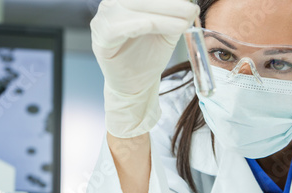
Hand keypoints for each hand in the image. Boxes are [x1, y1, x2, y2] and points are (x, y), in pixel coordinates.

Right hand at [91, 0, 198, 137]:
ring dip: (161, 15)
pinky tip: (155, 26)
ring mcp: (102, 20)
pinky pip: (120, 27)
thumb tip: (189, 4)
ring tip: (183, 24)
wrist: (135, 85)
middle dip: (169, 4)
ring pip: (133, 9)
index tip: (190, 3)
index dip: (169, 0)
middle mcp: (111, 5)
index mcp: (126, 1)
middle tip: (191, 10)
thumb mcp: (166, 31)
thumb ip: (174, 15)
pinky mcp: (101, 38)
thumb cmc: (147, 57)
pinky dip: (140, 25)